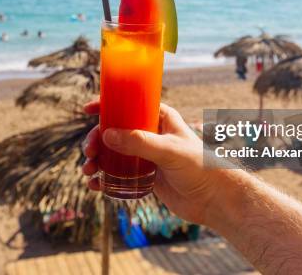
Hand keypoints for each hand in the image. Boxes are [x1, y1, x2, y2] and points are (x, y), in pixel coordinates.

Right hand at [81, 100, 219, 224]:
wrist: (214, 198)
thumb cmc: (199, 166)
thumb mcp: (169, 150)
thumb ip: (139, 142)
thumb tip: (107, 135)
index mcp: (160, 117)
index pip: (129, 103)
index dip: (107, 104)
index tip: (87, 109)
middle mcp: (151, 133)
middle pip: (115, 129)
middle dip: (97, 139)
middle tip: (89, 152)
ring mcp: (146, 154)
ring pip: (113, 152)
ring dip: (97, 159)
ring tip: (88, 171)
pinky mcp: (144, 174)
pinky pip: (118, 172)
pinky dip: (104, 177)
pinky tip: (95, 185)